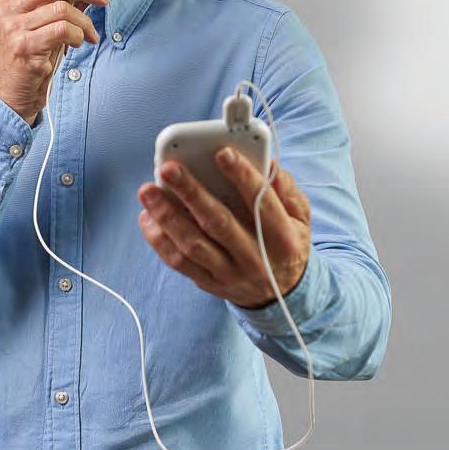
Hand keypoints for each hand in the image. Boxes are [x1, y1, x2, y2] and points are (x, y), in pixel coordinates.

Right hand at [0, 0, 109, 124]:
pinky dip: (78, 36)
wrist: (11, 94)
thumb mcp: (42, 25)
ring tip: (90, 35)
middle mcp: (8, 9)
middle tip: (104, 1)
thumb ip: (57, 3)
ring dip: (85, 22)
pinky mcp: (24, 47)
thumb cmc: (30, 59)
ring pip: (62, 9)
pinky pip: (62, 30)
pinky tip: (78, 44)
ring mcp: (14, 28)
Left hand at [137, 148, 311, 308]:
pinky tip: (148, 216)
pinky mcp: (208, 283)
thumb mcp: (301, 217)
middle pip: (218, 222)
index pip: (261, 203)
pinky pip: (179, 262)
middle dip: (191, 192)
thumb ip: (286, 190)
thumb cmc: (286, 244)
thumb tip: (268, 164)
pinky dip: (159, 239)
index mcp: (282, 239)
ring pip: (193, 244)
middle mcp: (254, 258)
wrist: (282, 296)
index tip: (222, 153)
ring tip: (148, 191)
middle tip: (169, 168)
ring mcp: (229, 274)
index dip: (242, 177)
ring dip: (167, 216)